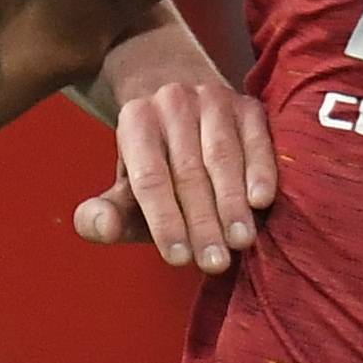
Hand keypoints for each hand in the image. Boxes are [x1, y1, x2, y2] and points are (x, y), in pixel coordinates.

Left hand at [70, 22, 279, 270]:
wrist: (185, 110)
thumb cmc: (156, 168)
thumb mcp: (126, 191)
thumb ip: (106, 215)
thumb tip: (101, 227)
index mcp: (136, 121)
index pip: (150, 177)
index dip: (163, 219)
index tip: (178, 259)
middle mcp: (173, 103)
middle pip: (188, 170)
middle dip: (202, 221)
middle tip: (214, 262)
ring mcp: (213, 100)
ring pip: (222, 157)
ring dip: (232, 203)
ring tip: (240, 242)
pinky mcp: (248, 106)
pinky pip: (257, 140)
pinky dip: (261, 170)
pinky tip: (262, 202)